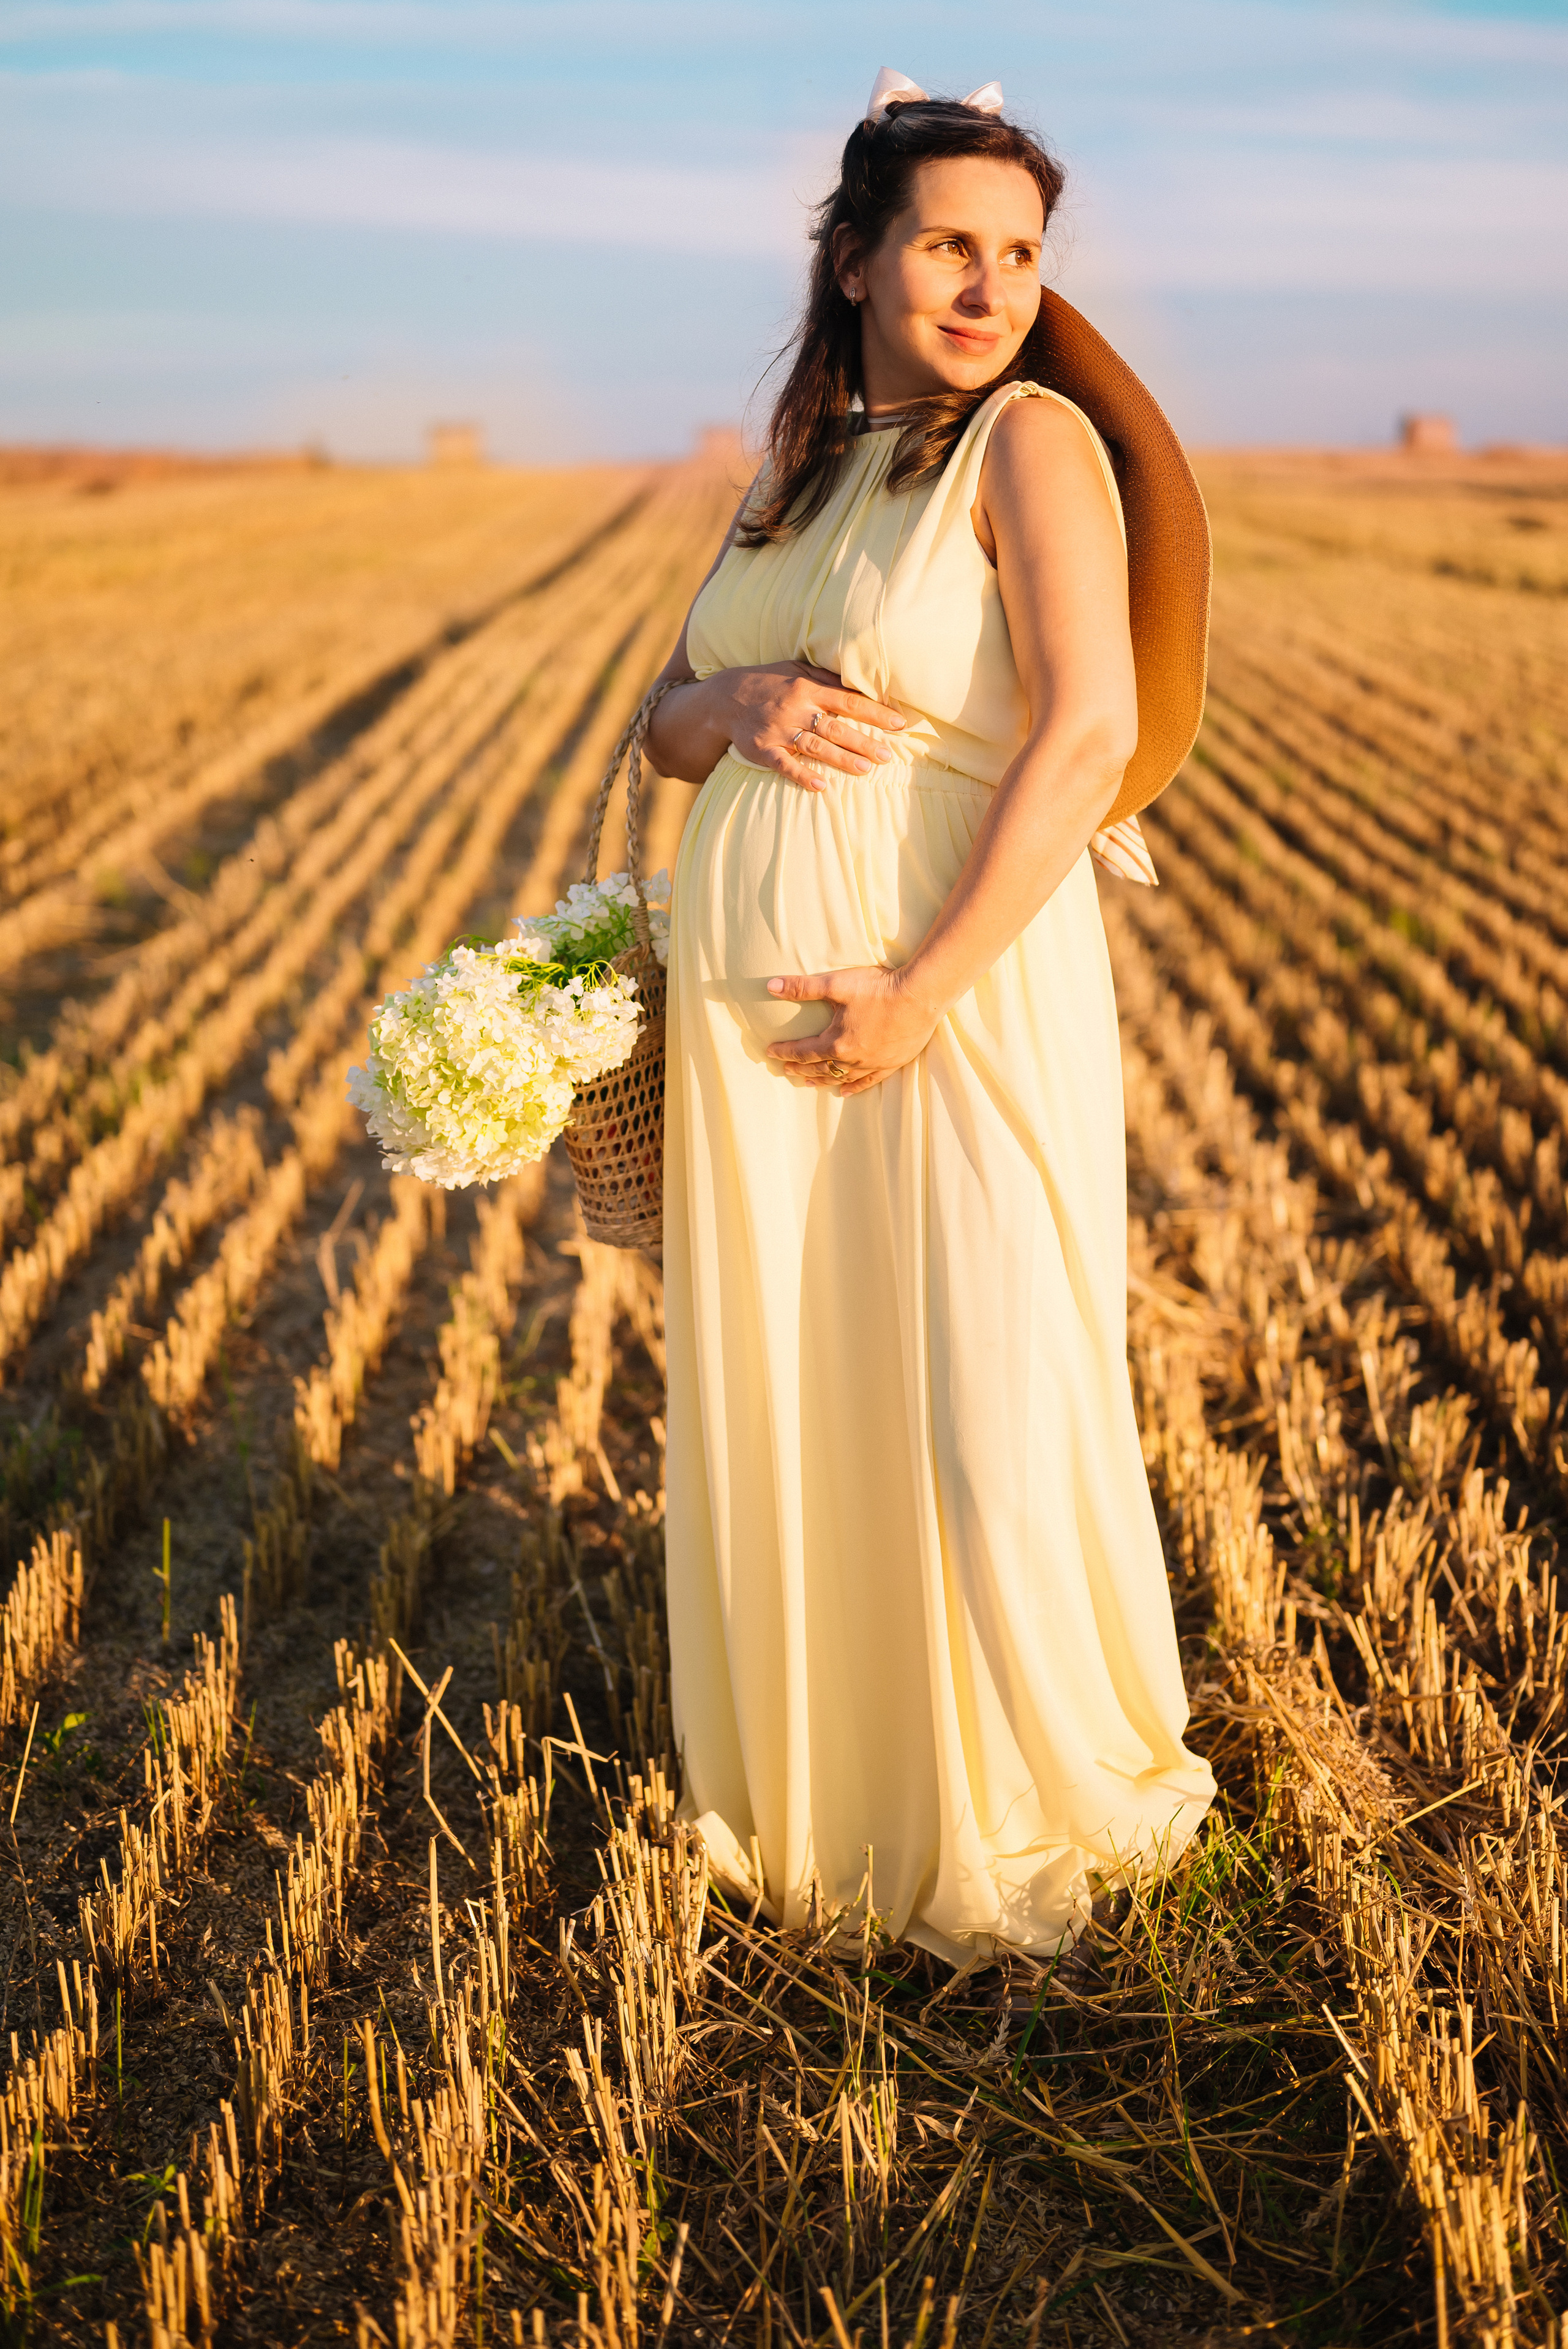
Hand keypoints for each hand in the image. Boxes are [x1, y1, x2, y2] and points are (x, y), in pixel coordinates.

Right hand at [712, 662, 905, 792]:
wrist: (723, 697)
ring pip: (815, 747)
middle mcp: (795, 709)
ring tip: (866, 769)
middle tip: (888, 756)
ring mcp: (778, 730)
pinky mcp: (762, 749)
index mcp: (807, 688)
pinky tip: (821, 787)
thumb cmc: (767, 682)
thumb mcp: (795, 670)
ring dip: (841, 759)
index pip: (849, 701)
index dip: (875, 713)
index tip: (899, 724)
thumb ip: (825, 678)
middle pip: (836, 727)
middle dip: (864, 742)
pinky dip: (801, 776)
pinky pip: (783, 765)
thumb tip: (860, 684)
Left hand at [765, 965, 940, 1094]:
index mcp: (836, 1042)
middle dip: (800, 1068)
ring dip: (822, 1080)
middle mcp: (852, 1059)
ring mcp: (873, 1064)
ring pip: (841, 1077)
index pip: (803, 1051)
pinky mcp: (891, 1063)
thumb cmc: (879, 988)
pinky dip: (854, 1088)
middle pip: (819, 1067)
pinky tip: (845, 1092)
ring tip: (808, 1083)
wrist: (921, 996)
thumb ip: (802, 988)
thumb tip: (771, 986)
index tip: (770, 1052)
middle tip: (786, 1069)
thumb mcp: (837, 985)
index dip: (784, 1052)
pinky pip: (868, 1081)